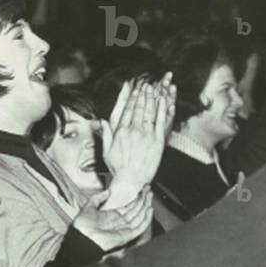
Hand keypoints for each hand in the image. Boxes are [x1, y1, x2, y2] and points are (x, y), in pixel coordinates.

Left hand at [73, 185, 152, 250]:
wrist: (81, 238)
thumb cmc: (82, 226)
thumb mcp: (89, 206)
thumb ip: (98, 198)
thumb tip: (108, 191)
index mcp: (113, 216)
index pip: (129, 206)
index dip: (136, 198)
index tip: (142, 189)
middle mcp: (120, 223)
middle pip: (136, 210)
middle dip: (143, 199)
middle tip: (148, 189)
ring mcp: (124, 229)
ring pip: (139, 217)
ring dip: (146, 206)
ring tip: (150, 195)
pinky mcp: (126, 236)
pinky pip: (139, 228)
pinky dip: (146, 219)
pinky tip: (149, 209)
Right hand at [102, 73, 175, 192]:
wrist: (131, 181)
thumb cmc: (118, 169)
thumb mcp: (107, 151)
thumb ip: (107, 134)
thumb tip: (103, 121)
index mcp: (121, 132)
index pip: (127, 110)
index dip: (131, 98)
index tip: (134, 89)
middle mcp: (133, 130)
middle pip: (138, 108)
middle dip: (142, 94)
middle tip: (145, 84)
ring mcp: (146, 135)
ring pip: (149, 112)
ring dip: (151, 98)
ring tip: (153, 88)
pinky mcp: (157, 141)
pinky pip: (160, 121)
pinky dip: (161, 110)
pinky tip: (163, 101)